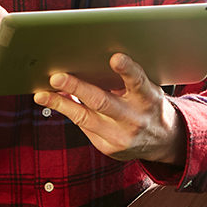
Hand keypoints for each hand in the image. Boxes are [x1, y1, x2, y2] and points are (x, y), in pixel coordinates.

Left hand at [34, 53, 186, 164]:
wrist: (164, 140)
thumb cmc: (148, 104)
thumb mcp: (146, 89)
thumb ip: (126, 79)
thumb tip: (87, 65)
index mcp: (148, 99)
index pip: (138, 82)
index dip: (127, 70)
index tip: (115, 57)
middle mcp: (135, 118)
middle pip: (102, 102)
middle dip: (77, 88)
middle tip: (56, 77)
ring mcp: (121, 136)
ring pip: (85, 118)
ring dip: (61, 104)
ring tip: (42, 95)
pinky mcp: (109, 148)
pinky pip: (84, 127)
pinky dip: (69, 112)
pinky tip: (55, 102)